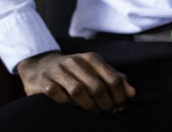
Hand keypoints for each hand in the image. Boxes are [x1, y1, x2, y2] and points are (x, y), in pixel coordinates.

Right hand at [17, 51, 135, 111]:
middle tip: (108, 112)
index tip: (120, 107)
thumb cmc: (74, 72)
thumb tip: (132, 93)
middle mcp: (75, 61)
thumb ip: (114, 79)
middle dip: (106, 104)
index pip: (113, 78)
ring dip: (88, 106)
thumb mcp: (95, 71)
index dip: (120, 96)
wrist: (40, 65)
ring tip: (94, 112)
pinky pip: (57, 95)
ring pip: (78, 91)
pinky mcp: (44, 81)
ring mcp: (58, 71)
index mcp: (91, 59)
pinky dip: (67, 104)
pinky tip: (72, 107)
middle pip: (97, 87)